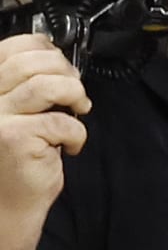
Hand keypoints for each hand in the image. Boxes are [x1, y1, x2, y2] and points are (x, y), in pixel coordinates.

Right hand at [0, 35, 89, 249]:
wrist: (9, 203)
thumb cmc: (18, 155)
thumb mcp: (19, 108)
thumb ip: (28, 81)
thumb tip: (57, 55)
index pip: (14, 47)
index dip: (46, 50)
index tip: (62, 67)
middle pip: (33, 62)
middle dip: (66, 73)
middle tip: (75, 94)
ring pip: (48, 85)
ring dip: (74, 96)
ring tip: (76, 112)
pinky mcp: (13, 137)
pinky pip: (60, 120)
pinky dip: (76, 133)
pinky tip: (69, 146)